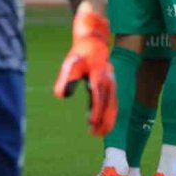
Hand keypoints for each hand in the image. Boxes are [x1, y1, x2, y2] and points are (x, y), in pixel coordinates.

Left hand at [53, 4, 116, 135]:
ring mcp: (112, 83)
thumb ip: (66, 78)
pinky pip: (113, 103)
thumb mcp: (70, 64)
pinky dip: (109, 115)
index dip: (95, 109)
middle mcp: (107, 80)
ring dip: (108, 120)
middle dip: (104, 120)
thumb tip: (61, 95)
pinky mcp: (111, 86)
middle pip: (109, 103)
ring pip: (113, 105)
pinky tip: (102, 125)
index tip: (91, 122)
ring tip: (99, 134)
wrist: (94, 41)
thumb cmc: (80, 54)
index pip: (97, 95)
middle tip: (96, 134)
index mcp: (97, 74)